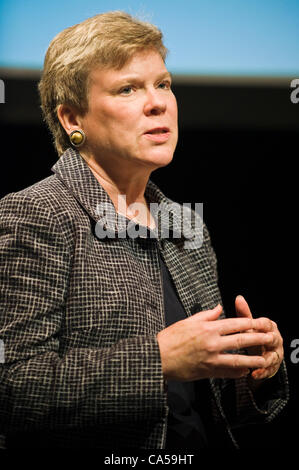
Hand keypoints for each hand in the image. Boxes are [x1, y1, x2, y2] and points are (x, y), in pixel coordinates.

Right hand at [157, 304, 273, 381]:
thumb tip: (219, 307)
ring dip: (252, 360)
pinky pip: (227, 373)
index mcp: (207, 328)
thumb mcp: (188, 321)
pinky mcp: (207, 371)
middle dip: (257, 339)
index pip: (234, 324)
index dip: (249, 323)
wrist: (158, 357)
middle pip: (240, 340)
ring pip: (237, 359)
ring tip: (263, 359)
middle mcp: (212, 342)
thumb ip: (206, 315)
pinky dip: (237, 372)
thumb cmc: (170, 337)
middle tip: (270, 338)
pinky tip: (245, 372)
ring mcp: (211, 358)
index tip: (259, 323)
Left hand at [235, 295, 282, 379]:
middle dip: (267, 340)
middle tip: (262, 341)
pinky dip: (261, 372)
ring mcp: (276, 353)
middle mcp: (275, 339)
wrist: (258, 354)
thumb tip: (239, 298)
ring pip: (272, 356)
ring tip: (254, 364)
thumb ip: (244, 313)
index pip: (267, 323)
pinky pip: (269, 370)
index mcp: (269, 327)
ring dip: (264, 360)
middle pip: (273, 339)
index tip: (253, 324)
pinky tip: (253, 374)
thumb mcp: (247, 325)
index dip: (260, 323)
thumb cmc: (252, 336)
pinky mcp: (273, 366)